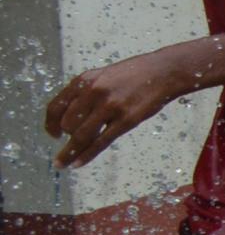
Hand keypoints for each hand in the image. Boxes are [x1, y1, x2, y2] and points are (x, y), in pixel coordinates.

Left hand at [46, 49, 194, 167]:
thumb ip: (86, 92)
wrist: (164, 71)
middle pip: (68, 124)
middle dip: (67, 137)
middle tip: (72, 142)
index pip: (56, 106)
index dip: (50, 124)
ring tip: (64, 163)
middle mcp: (93, 92)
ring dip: (69, 152)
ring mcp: (110, 107)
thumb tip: (71, 116)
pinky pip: (100, 142)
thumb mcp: (103, 76)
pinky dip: (86, 155)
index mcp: (85, 80)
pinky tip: (78, 163)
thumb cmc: (135, 73)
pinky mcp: (126, 120)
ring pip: (81, 136)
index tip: (52, 135)